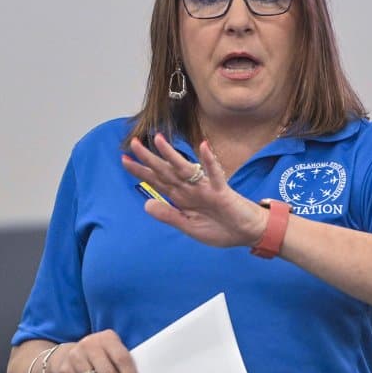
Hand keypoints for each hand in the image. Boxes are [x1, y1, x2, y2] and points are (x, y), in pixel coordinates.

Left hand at [122, 134, 266, 247]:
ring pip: (185, 168)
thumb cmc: (220, 229)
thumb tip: (145, 203)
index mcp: (182, 198)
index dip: (141, 172)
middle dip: (149, 158)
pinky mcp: (222, 191)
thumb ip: (169, 216)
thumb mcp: (189, 227)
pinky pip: (215, 174)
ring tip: (158, 140)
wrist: (247, 233)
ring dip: (172, 155)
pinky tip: (203, 147)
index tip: (124, 160)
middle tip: (133, 143)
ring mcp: (206, 188)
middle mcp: (191, 189)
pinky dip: (209, 162)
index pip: (157, 181)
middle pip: (166, 171)